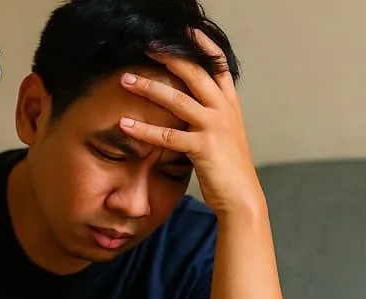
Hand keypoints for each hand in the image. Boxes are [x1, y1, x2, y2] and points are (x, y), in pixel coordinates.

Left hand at [118, 29, 264, 214]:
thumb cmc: (228, 169)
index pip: (218, 66)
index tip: (186, 32)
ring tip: (125, 79)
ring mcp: (214, 126)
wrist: (242, 197)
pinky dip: (143, 129)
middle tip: (146, 47)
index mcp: (230, 105)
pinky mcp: (202, 147)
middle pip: (194, 74)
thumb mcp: (224, 135)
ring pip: (177, 99)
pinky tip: (124, 124)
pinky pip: (166, 135)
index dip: (203, 47)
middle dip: (169, 57)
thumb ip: (209, 117)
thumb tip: (189, 106)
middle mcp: (224, 110)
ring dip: (148, 87)